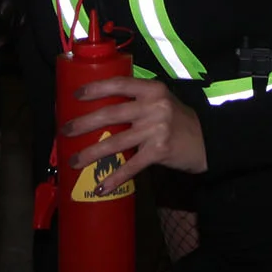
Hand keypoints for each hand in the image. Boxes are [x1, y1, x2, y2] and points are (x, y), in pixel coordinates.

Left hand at [64, 77, 206, 193]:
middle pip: (111, 114)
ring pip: (115, 141)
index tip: (76, 95)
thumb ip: (137, 101)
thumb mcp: (161, 101)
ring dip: (91, 153)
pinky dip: (114, 179)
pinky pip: (131, 166)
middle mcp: (154, 106)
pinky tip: (100, 187)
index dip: (95, 88)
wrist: (206, 141)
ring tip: (73, 160)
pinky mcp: (159, 151)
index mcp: (152, 89)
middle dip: (84, 123)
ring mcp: (157, 129)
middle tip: (64, 130)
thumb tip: (100, 108)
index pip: (119, 84)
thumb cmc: (178, 120)